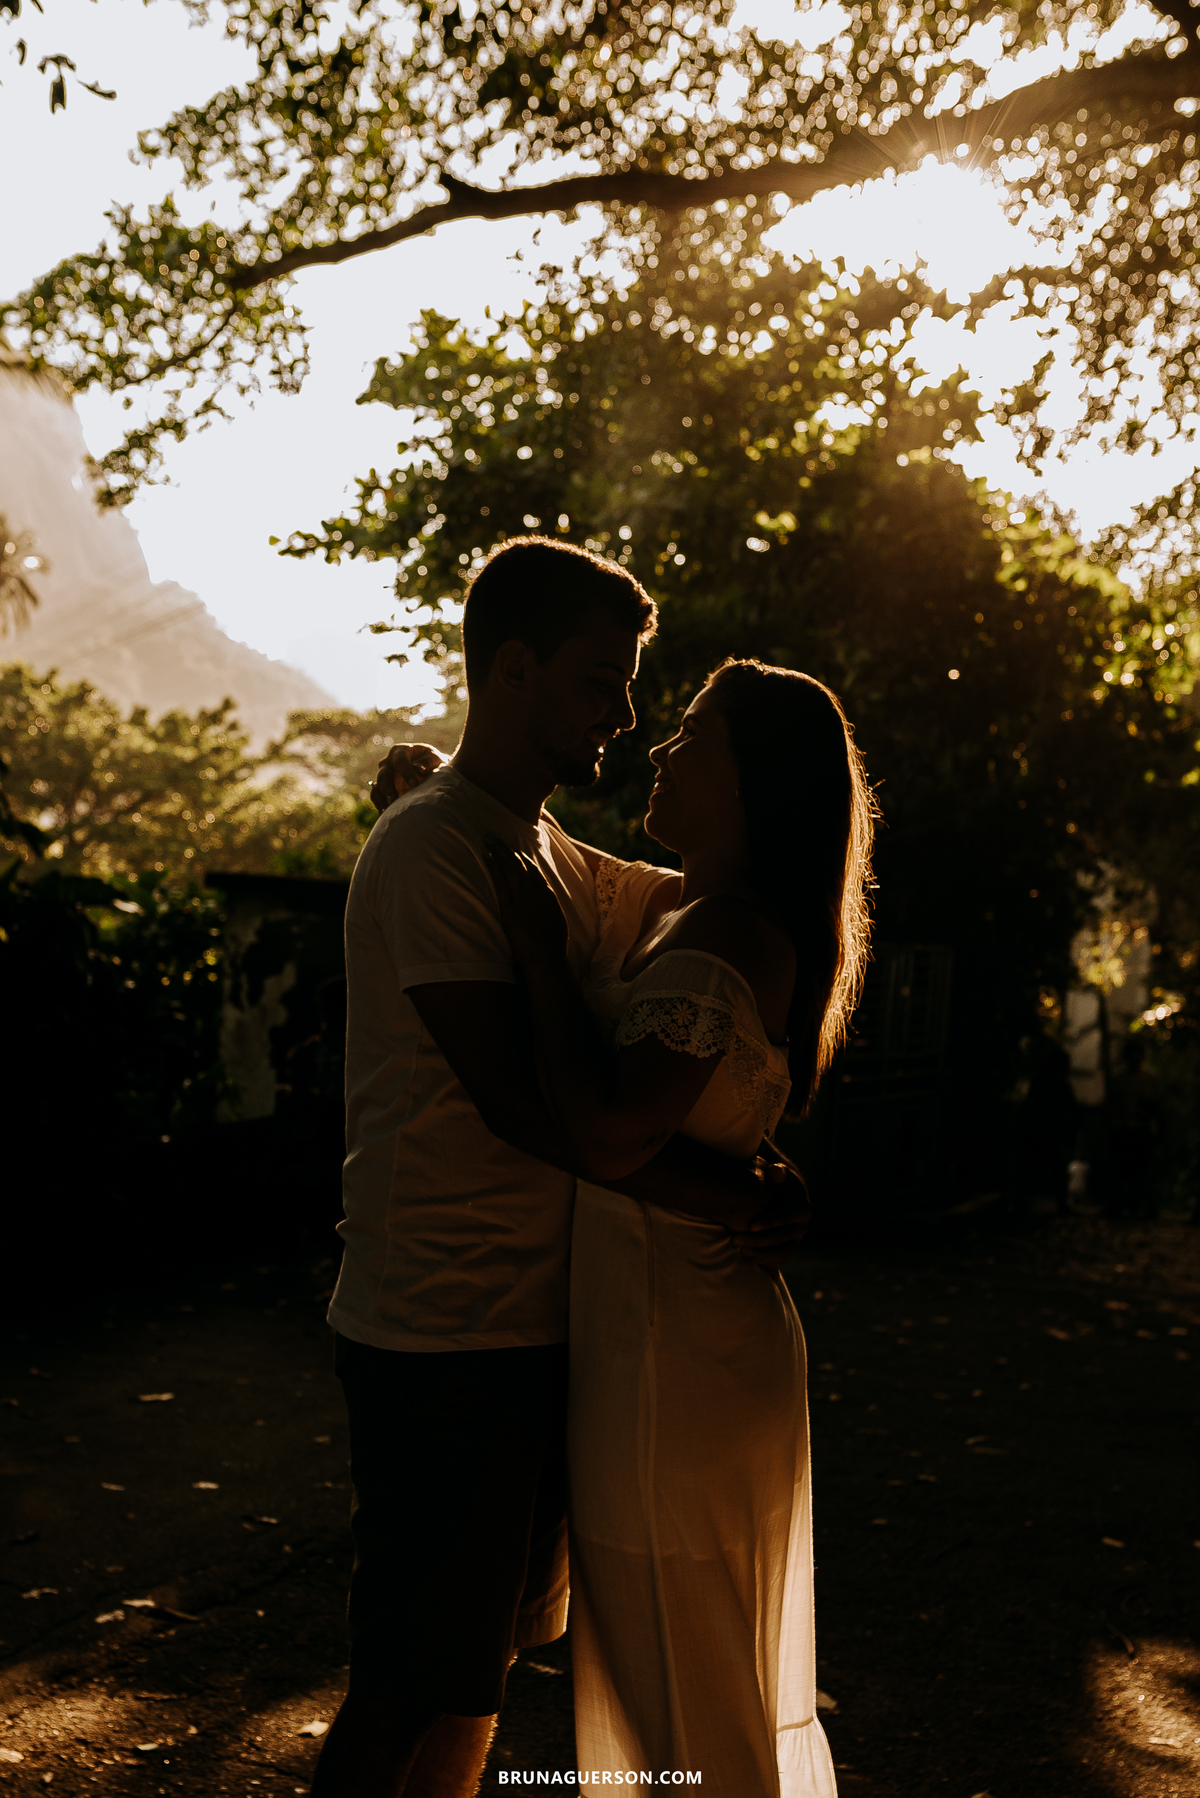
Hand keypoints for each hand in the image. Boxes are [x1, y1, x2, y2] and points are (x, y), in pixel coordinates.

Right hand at [370, 743, 443, 813]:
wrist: (432, 773)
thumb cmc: (434, 763)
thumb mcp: (435, 759)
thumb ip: (428, 762)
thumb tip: (418, 769)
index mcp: (400, 752)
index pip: (400, 760)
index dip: (406, 772)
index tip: (415, 785)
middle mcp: (388, 764)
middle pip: (383, 775)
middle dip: (388, 788)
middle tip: (395, 800)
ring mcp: (383, 778)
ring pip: (377, 789)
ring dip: (382, 800)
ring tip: (389, 810)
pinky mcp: (383, 791)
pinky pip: (377, 799)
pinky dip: (381, 807)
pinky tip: (387, 816)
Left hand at [485, 840, 569, 967]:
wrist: (547, 961)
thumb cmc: (551, 948)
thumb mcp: (554, 924)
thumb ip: (546, 910)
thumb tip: (541, 907)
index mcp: (547, 895)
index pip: (533, 870)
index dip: (522, 858)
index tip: (513, 850)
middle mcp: (536, 893)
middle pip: (520, 864)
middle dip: (507, 849)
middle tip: (495, 837)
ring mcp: (523, 900)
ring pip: (510, 868)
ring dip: (498, 852)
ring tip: (488, 840)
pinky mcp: (511, 909)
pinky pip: (500, 883)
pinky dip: (493, 868)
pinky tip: (486, 857)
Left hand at [729, 1158, 810, 1270]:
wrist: (782, 1195)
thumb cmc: (776, 1182)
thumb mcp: (779, 1173)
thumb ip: (777, 1172)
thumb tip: (775, 1170)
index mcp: (802, 1208)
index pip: (786, 1217)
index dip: (769, 1221)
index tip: (751, 1225)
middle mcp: (802, 1226)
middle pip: (780, 1238)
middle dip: (756, 1240)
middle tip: (735, 1239)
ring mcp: (796, 1240)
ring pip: (780, 1253)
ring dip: (759, 1254)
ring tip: (740, 1250)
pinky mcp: (788, 1249)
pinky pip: (779, 1260)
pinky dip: (765, 1262)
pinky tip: (749, 1258)